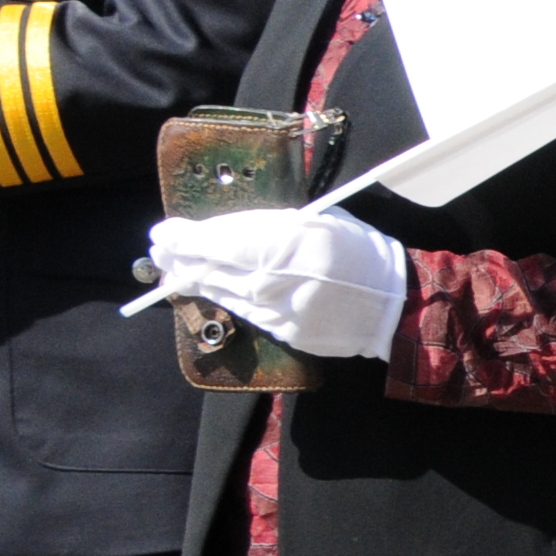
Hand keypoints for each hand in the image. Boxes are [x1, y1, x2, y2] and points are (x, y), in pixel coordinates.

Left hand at [146, 205, 411, 359]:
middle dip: (181, 258)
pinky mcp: (284, 332)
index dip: (186, 239)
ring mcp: (280, 311)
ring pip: (222, 293)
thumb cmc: (360, 252)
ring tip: (174, 267)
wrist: (396, 304)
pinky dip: (223, 297)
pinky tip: (211, 287)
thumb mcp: (318, 223)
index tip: (164, 232)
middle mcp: (280, 281)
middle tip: (159, 249)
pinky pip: (244, 311)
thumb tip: (219, 233)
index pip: (221, 242)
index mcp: (292, 244)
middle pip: (214, 269)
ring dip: (194, 279)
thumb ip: (269, 228)